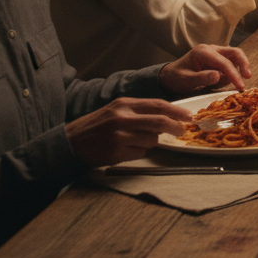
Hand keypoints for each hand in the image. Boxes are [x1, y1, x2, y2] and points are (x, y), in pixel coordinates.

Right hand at [66, 98, 192, 166]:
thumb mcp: (115, 111)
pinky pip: (140, 153)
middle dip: (176, 127)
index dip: (177, 111)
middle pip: (160, 122)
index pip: (158, 105)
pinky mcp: (117, 152)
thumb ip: (139, 111)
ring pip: (152, 140)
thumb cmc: (95, 127)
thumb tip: (167, 117)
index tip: (188, 117)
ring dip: (151, 142)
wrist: (69, 143)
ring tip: (134, 141)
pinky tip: (124, 150)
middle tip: (182, 131)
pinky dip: (138, 152)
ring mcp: (119, 135)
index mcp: (123, 104)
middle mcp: (122, 118)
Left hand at [159, 44, 251, 94]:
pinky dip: (234, 71)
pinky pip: (231, 62)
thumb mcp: (186, 80)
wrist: (170, 76)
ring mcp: (216, 53)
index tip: (241, 87)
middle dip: (244, 64)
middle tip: (248, 78)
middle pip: (235, 52)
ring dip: (240, 68)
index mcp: (203, 52)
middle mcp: (211, 49)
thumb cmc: (176, 78)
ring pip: (235, 56)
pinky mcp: (218, 58)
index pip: (224, 62)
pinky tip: (227, 81)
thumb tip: (219, 75)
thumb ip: (202, 78)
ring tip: (236, 83)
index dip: (234, 74)